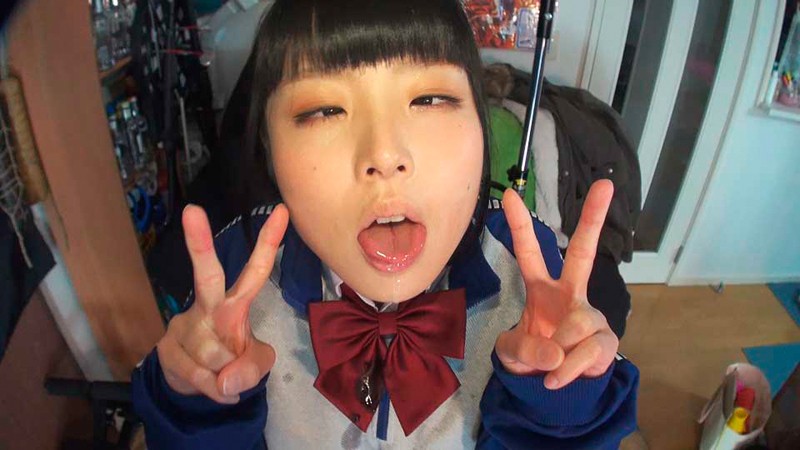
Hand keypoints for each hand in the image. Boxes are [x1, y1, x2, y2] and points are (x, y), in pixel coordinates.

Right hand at [156, 204, 288, 402]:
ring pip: (213, 353)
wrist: (192, 384)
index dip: (269, 243)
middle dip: (199, 243)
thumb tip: (226, 379)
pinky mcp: (165, 346)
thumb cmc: (231, 361)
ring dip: (225, 374)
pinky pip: (197, 375)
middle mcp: (208, 305)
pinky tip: (212, 383)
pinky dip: (211, 388)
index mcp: (235, 301)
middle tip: (192, 210)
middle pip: (207, 274)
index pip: (256, 271)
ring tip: (224, 373)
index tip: (282, 211)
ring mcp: (184, 324)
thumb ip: (252, 369)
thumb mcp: (256, 365)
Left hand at [495, 180, 618, 389]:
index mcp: (541, 288)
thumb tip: (556, 354)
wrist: (553, 387)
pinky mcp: (606, 340)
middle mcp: (569, 294)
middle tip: (605, 184)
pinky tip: (559, 378)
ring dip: (560, 349)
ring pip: (579, 322)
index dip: (520, 226)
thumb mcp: (512, 352)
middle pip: (583, 253)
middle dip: (593, 218)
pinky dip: (569, 370)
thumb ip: (525, 350)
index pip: (529, 253)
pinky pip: (588, 350)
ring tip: (552, 363)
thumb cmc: (531, 357)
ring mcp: (590, 315)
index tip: (511, 195)